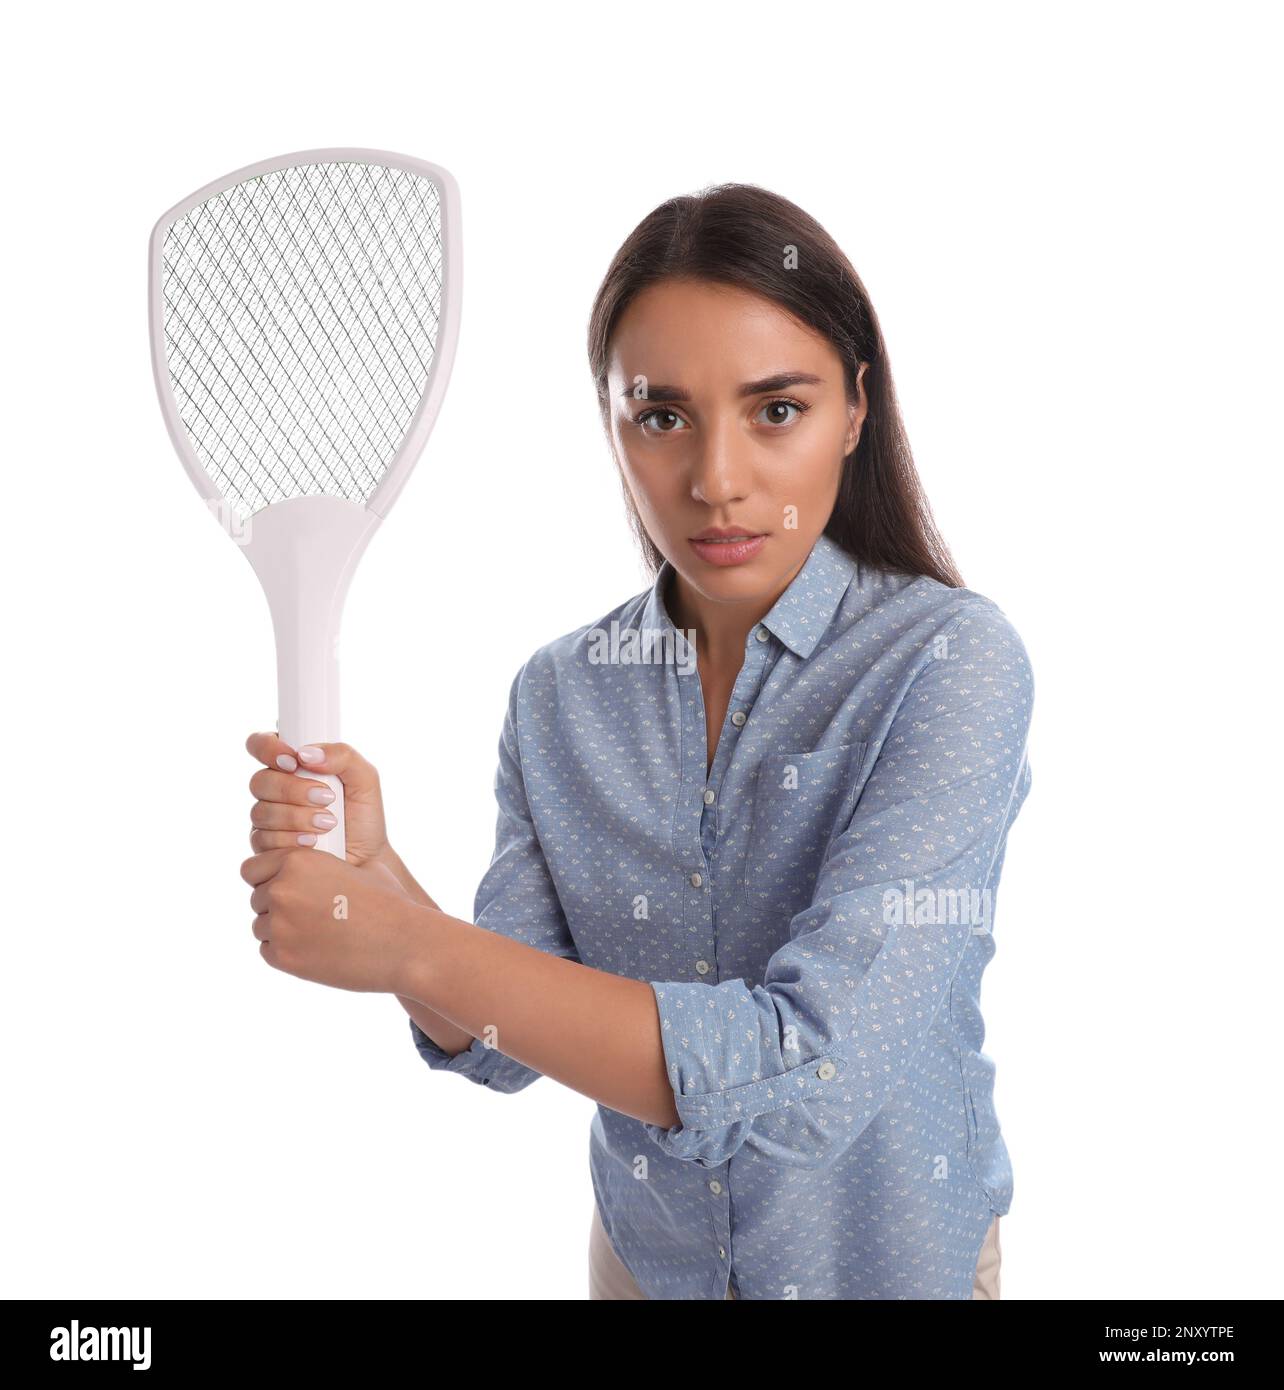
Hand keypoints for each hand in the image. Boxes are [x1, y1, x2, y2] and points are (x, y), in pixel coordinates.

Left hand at [242, 846, 427, 993]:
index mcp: (298, 861)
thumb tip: (311, 868)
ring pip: (262, 926)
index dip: (269, 878)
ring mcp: (280, 925)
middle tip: (312, 917)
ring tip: (320, 934)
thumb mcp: (359, 868)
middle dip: (278, 906)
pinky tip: (318, 950)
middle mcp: (282, 889)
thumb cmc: (389, 904)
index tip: (290, 890)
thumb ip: (325, 865)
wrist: (405, 944)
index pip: (253, 869)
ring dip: (282, 930)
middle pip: (257, 898)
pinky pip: (268, 951)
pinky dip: (287, 952)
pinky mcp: (283, 957)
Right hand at [245, 732, 389, 866]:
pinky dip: (291, 839)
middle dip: (293, 790)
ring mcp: (267, 818)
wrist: (367, 860)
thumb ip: (342, 755)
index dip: (268, 748)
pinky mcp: (266, 846)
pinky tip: (313, 842)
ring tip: (328, 823)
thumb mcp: (365, 779)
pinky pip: (263, 839)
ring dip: (297, 817)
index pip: (261, 744)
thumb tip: (306, 753)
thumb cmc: (364, 816)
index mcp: (293, 764)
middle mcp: (275, 789)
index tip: (294, 760)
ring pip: (261, 811)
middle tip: (327, 797)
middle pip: (259, 781)